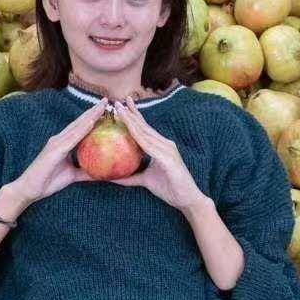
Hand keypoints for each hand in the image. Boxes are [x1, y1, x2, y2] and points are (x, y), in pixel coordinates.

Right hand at [4, 97, 110, 207]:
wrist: (29, 189)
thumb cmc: (47, 182)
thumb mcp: (72, 176)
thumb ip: (85, 172)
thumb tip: (102, 174)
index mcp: (63, 143)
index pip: (80, 127)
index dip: (92, 117)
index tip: (105, 109)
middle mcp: (59, 139)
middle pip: (79, 122)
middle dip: (93, 111)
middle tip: (106, 100)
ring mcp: (56, 143)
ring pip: (76, 127)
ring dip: (90, 116)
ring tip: (102, 106)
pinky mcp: (55, 150)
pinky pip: (71, 138)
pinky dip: (82, 130)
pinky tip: (92, 122)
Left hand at [105, 97, 211, 213]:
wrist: (188, 200)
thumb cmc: (170, 189)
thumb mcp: (146, 181)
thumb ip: (130, 177)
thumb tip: (112, 177)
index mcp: (160, 147)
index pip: (144, 129)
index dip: (133, 117)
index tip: (122, 107)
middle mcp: (164, 144)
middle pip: (144, 126)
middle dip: (131, 112)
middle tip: (119, 100)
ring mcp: (167, 149)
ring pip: (145, 132)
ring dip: (132, 120)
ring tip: (120, 109)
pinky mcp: (168, 157)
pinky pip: (148, 145)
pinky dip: (137, 135)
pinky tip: (128, 127)